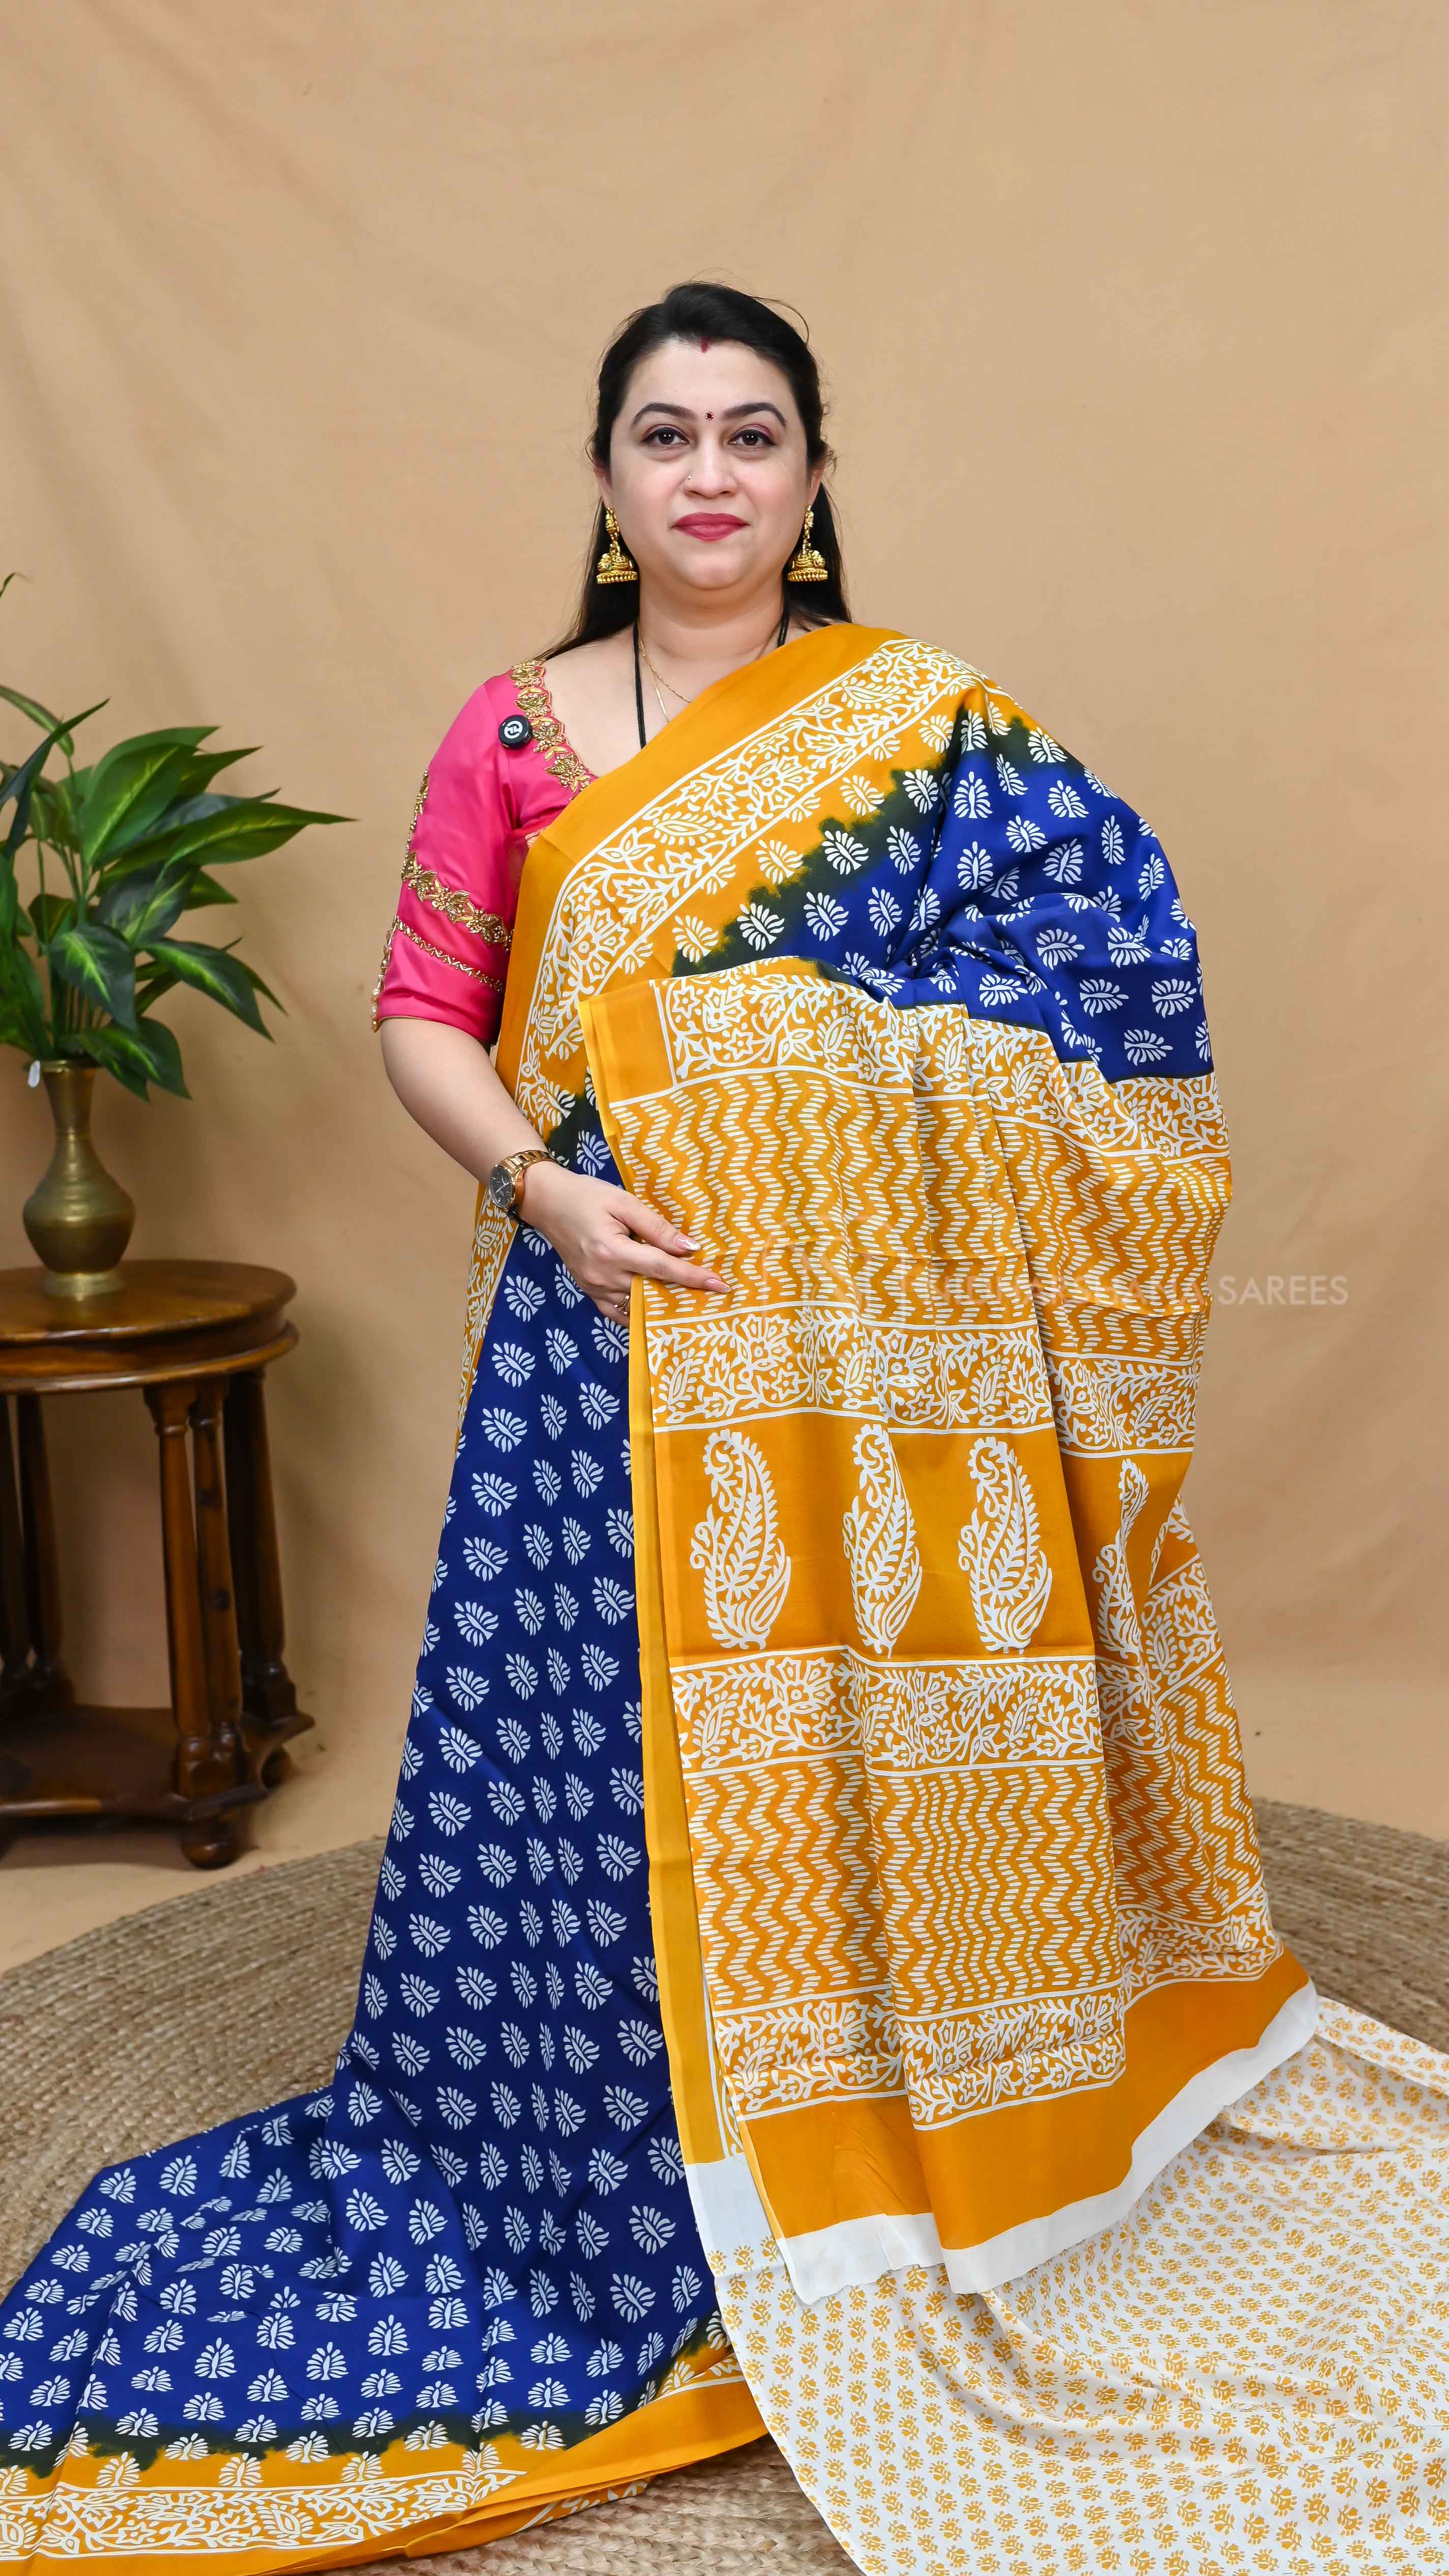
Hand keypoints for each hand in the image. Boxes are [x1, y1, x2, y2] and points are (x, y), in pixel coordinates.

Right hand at [518, 1159, 727, 1325]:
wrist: (546, 1202)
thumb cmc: (585, 1196)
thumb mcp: (623, 1202)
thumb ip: (656, 1227)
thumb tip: (688, 1247)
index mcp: (611, 1251)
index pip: (661, 1268)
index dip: (693, 1277)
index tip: (720, 1285)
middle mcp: (602, 1275)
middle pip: (652, 1291)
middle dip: (683, 1293)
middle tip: (711, 1294)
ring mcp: (593, 1287)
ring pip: (636, 1305)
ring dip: (662, 1304)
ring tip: (690, 1300)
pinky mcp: (588, 1291)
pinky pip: (617, 1312)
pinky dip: (638, 1313)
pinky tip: (656, 1307)